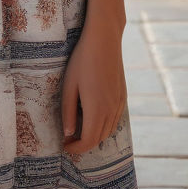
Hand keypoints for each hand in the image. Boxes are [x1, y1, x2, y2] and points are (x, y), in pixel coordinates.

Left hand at [61, 25, 126, 154]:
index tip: (64, 145)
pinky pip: (115, 120)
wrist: (104, 40)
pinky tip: (93, 117)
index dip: (75, 148)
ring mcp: (119, 104)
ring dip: (94, 136)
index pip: (87, 141)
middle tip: (68, 139)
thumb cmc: (82, 60)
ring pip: (108, 131)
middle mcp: (111, 110)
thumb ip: (68, 112)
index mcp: (96, 110)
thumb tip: (68, 133)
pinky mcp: (123, 97)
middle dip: (83, 144)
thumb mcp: (69, 86)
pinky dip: (103, 126)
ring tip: (78, 129)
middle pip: (98, 139)